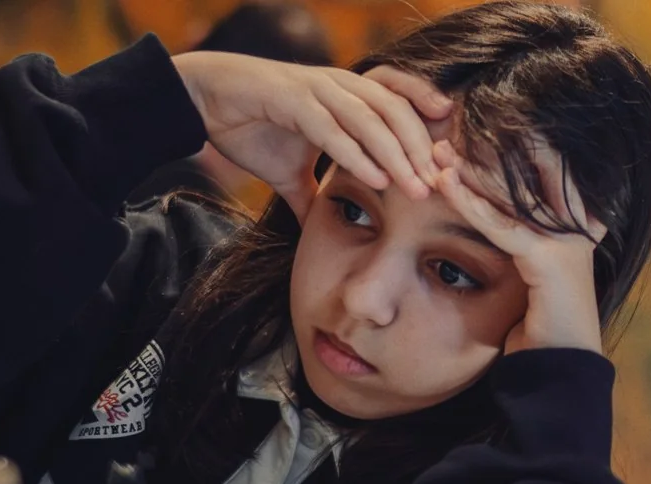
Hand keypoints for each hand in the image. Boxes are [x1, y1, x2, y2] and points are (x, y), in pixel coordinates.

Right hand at [172, 52, 452, 218]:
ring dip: (397, 155)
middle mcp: (338, 86)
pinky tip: (375, 178)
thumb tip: (316, 230)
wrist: (205, 102)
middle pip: (396, 111)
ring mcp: (317, 91)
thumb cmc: (247, 127)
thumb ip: (309, 195)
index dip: (425, 126)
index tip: (446, 163)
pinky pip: (333, 129)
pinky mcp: (292, 101)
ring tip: (416, 188)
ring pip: (371, 119)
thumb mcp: (287, 172)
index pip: (399, 102)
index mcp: (344, 94)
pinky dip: (357, 154)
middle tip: (440, 187)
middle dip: (420, 149)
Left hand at [433, 138, 606, 355]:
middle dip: (482, 152)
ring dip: (471, 171)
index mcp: (570, 222)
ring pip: (512, 193)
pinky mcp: (551, 261)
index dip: (500, 150)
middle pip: (526, 173)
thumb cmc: (531, 324)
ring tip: (437, 153)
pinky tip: (445, 186)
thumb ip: (509, 238)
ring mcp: (567, 240)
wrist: (556, 368)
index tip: (457, 138)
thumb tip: (474, 210)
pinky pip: (502, 225)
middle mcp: (575, 224)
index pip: (538, 170)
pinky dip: (471, 203)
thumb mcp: (519, 272)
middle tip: (441, 137)